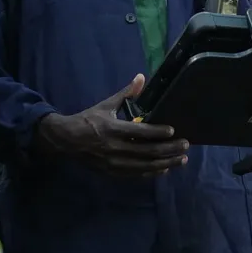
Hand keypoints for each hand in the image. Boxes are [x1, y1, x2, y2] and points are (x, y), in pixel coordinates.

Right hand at [35, 75, 189, 176]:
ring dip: (166, 163)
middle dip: (169, 149)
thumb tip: (141, 77)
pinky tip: (165, 169)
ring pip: (145, 166)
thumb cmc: (88, 119)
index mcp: (113, 129)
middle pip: (147, 152)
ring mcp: (114, 163)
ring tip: (182, 159)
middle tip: (185, 145)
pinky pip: (136, 175)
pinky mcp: (112, 172)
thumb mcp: (106, 104)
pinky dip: (152, 172)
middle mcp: (115, 148)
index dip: (158, 132)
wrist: (66, 140)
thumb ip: (126, 93)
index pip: (140, 133)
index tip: (173, 131)